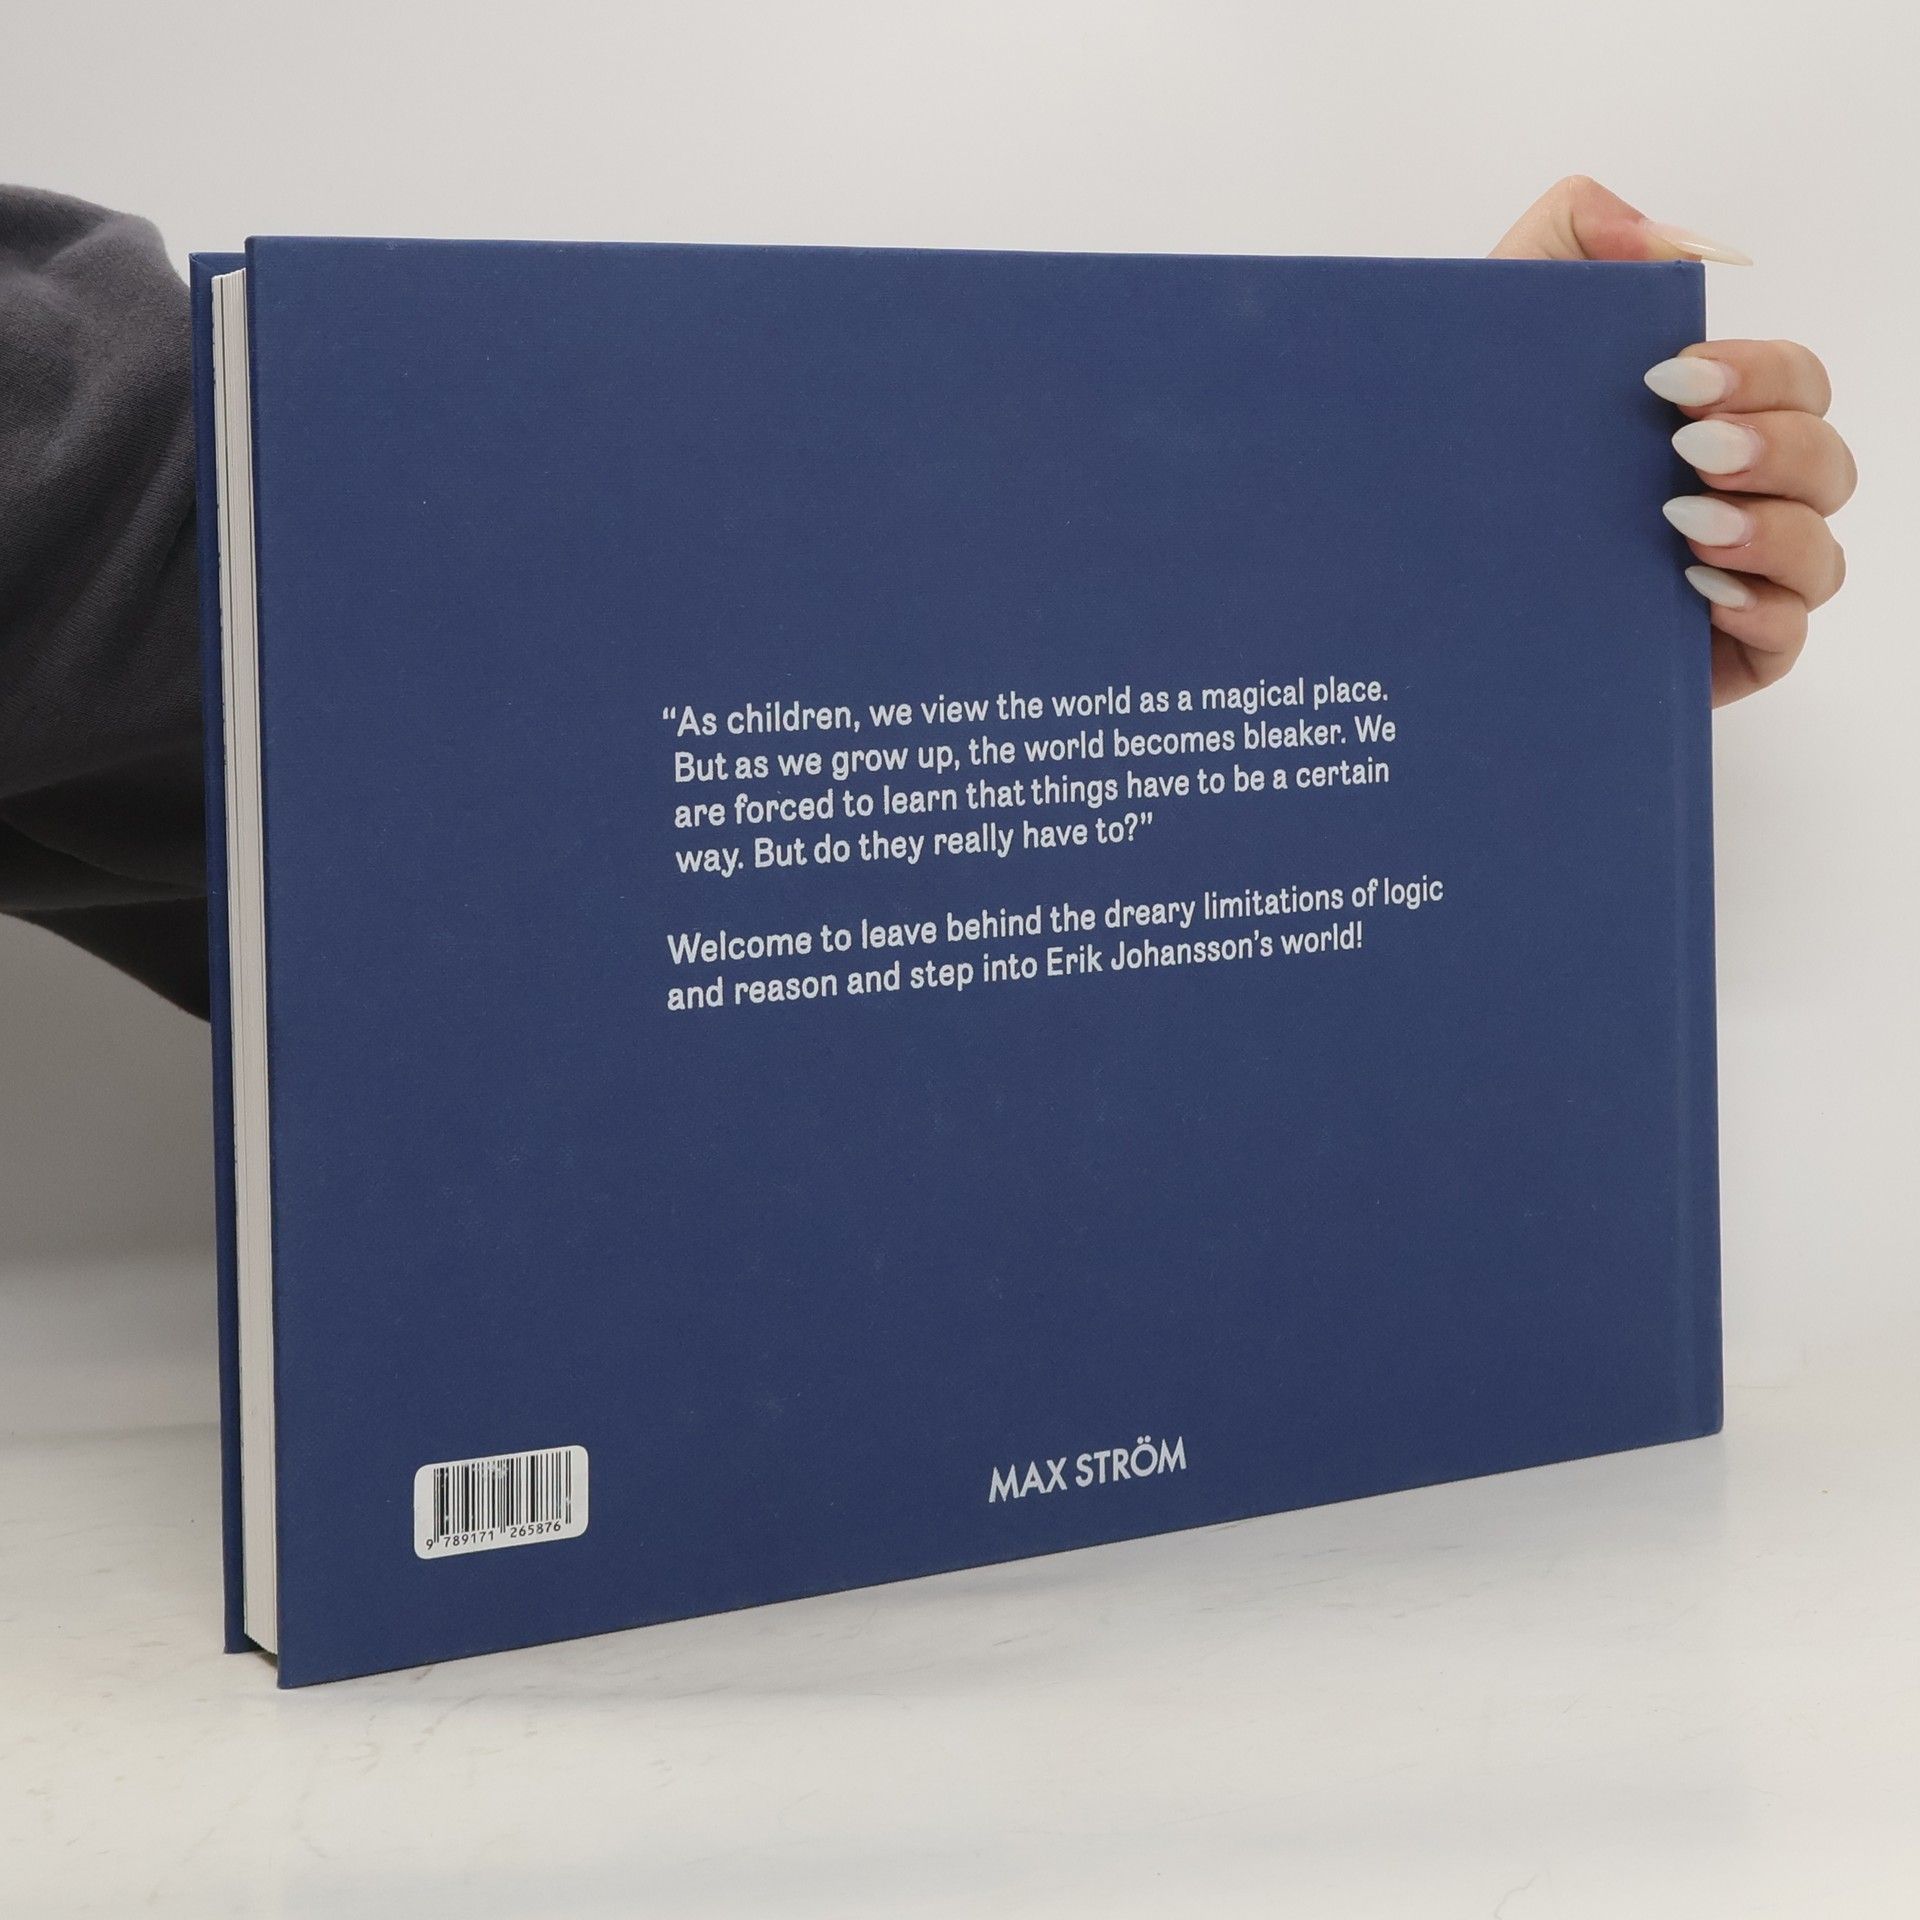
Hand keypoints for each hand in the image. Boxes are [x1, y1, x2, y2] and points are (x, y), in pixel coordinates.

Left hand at [1492, 176, 1854, 705]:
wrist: (1379, 557)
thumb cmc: (1449, 440)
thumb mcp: (1495, 313)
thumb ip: (1576, 232)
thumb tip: (1685, 246)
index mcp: (1699, 418)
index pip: (1792, 384)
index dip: (1762, 374)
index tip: (1675, 379)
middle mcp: (1727, 496)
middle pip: (1825, 464)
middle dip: (1777, 447)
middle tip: (1686, 449)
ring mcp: (1721, 580)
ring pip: (1819, 555)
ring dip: (1773, 531)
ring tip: (1684, 523)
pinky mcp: (1702, 658)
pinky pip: (1786, 639)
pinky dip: (1764, 612)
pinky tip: (1698, 591)